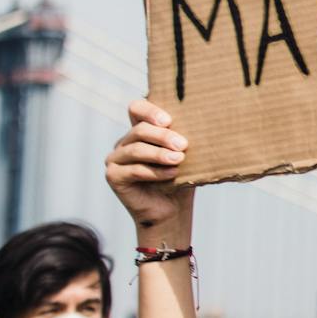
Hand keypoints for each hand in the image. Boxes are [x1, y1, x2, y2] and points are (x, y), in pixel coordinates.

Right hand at [104, 101, 194, 238]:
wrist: (172, 209)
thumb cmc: (181, 178)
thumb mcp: (184, 155)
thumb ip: (183, 139)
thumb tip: (203, 124)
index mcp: (141, 130)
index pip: (137, 108)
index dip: (149, 110)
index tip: (168, 120)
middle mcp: (125, 142)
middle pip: (140, 130)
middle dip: (163, 136)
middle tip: (183, 145)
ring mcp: (116, 158)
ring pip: (136, 149)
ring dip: (159, 154)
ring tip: (179, 159)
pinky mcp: (113, 176)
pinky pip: (133, 170)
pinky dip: (154, 172)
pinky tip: (172, 174)